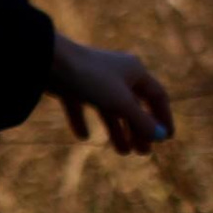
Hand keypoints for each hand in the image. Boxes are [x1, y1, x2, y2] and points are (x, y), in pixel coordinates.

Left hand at [48, 33, 174, 154]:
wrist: (47, 60)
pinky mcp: (69, 84)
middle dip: (138, 129)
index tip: (166, 138)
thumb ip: (140, 120)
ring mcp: (91, 78)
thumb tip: (160, 136)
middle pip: (133, 105)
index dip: (163, 117)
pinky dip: (82, 120)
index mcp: (133, 71)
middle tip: (143, 152)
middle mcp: (115, 72)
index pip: (157, 96)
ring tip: (122, 152)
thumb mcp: (120, 102)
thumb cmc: (90, 77)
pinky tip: (83, 136)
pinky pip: (79, 105)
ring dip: (116, 129)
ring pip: (108, 108)